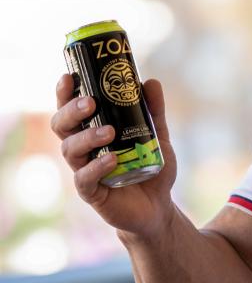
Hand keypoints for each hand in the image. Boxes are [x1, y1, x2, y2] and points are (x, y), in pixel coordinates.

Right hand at [51, 73, 178, 238]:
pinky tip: (112, 159)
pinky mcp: (92, 192)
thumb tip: (150, 81)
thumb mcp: (158, 135)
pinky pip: (85, 179)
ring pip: (70, 150)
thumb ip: (153, 110)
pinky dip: (96, 167)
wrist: (158, 205)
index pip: (70, 109)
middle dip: (71, 112)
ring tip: (109, 131)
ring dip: (87, 138)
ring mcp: (85, 170)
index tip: (69, 77)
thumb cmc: (150, 166)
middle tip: (89, 103)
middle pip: (62, 127)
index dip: (65, 94)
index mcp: (91, 131)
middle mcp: (83, 149)